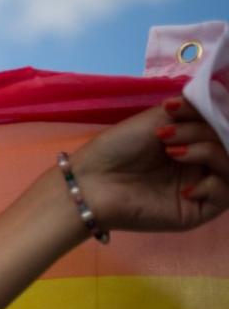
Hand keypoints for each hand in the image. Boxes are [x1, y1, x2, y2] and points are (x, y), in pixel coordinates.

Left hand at [71, 98, 227, 232]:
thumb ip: (192, 110)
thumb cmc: (117, 148)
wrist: (92, 182)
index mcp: (191, 141)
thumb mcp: (157, 118)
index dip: (209, 114)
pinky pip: (226, 194)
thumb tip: (219, 97)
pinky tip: (184, 187)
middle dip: (201, 132)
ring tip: (172, 151)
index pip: (220, 127)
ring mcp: (200, 187)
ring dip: (207, 152)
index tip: (175, 108)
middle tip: (165, 134)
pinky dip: (212, 185)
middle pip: (226, 144)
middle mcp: (199, 164)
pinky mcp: (197, 211)